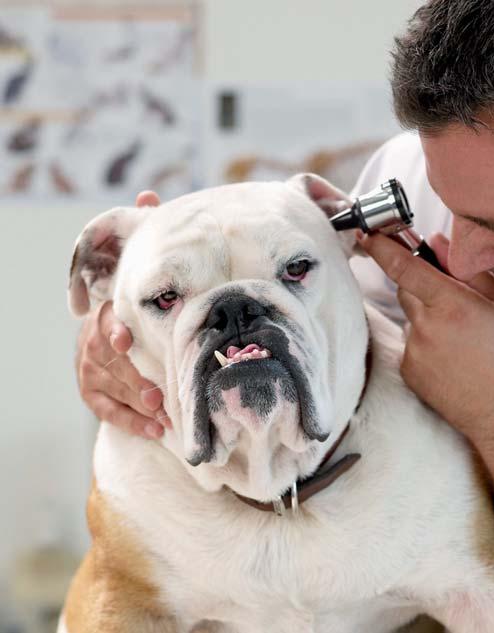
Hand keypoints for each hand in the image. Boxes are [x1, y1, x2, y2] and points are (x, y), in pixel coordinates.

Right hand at [75, 190, 168, 439]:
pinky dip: (131, 421)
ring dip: (136, 401)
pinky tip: (156, 430)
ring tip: (163, 412)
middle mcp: (91, 340)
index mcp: (104, 312)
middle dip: (130, 375)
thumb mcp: (142, 272)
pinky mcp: (93, 391)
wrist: (126, 336)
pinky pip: (106, 410)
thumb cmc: (141, 301)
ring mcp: (89, 367)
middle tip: (157, 391)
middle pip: (104, 360)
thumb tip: (148, 197)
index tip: (125, 340)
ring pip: (107, 387)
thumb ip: (146, 240)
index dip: (111, 329)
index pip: (102, 320)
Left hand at [357, 232, 493, 509]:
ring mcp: (414, 351)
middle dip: (423, 287)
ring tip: (462, 342)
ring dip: (428, 319)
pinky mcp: (408, 372)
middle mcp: (426, 326)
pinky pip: (411, 345)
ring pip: (412, 318)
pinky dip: (426, 345)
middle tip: (454, 302)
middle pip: (406, 289)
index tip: (367, 234)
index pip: (404, 267)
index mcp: (451, 304)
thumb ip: (467, 271)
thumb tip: (439, 243)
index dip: (381, 247)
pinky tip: (452, 360)